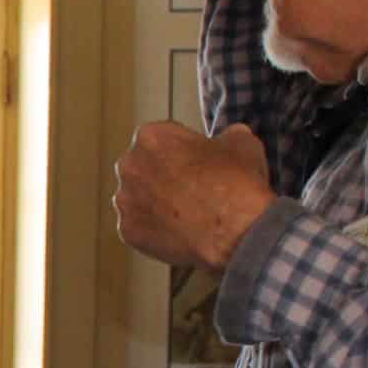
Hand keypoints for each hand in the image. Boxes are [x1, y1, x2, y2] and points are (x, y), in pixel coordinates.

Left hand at [114, 121, 274, 272]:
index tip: (196, 160)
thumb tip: (230, 138)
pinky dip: (155, 228)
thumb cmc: (236, 184)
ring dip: (157, 202)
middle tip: (191, 188)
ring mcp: (124, 201)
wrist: (235, 232)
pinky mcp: (127, 231)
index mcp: (150, 137)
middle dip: (164, 175)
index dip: (183, 149)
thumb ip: (227, 135)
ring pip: (138, 197)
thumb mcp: (242, 143)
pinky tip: (178, 230)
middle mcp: (129, 165)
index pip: (162, 137)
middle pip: (144, 167)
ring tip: (186, 212)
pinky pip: (139, 226)